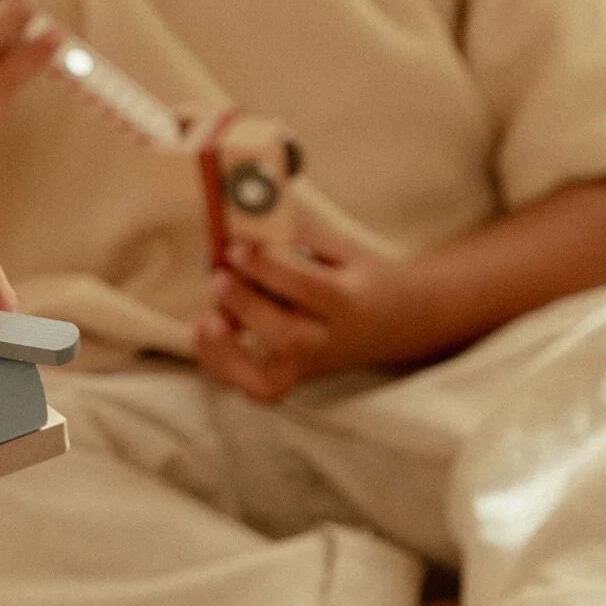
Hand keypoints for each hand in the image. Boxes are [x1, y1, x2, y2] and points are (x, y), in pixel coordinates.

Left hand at [193, 222, 421, 403]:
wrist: (397, 321)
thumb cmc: (362, 280)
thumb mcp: (342, 247)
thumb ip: (299, 234)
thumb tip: (249, 218)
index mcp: (347, 302)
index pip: (307, 289)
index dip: (268, 269)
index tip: (237, 247)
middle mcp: (328, 342)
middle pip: (287, 336)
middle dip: (246, 307)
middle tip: (219, 277)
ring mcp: (309, 367)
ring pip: (267, 380)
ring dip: (228, 353)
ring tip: (208, 319)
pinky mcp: (292, 378)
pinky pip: (252, 388)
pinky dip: (223, 367)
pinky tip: (208, 333)